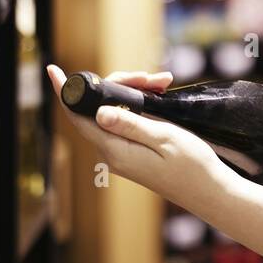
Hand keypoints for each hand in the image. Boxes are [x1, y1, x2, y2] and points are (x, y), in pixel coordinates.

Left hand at [46, 64, 230, 209]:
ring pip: (112, 112)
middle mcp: (112, 154)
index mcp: (115, 151)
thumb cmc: (192, 167)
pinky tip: (159, 96)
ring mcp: (121, 155)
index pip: (79, 117)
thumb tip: (99, 112)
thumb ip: (130, 125)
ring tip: (164, 83)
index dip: (65, 92)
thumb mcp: (164, 139)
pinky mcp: (132, 154)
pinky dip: (138, 106)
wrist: (209, 191)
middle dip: (120, 84)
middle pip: (97, 108)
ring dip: (134, 93)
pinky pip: (124, 121)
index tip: (53, 70)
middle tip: (153, 78)